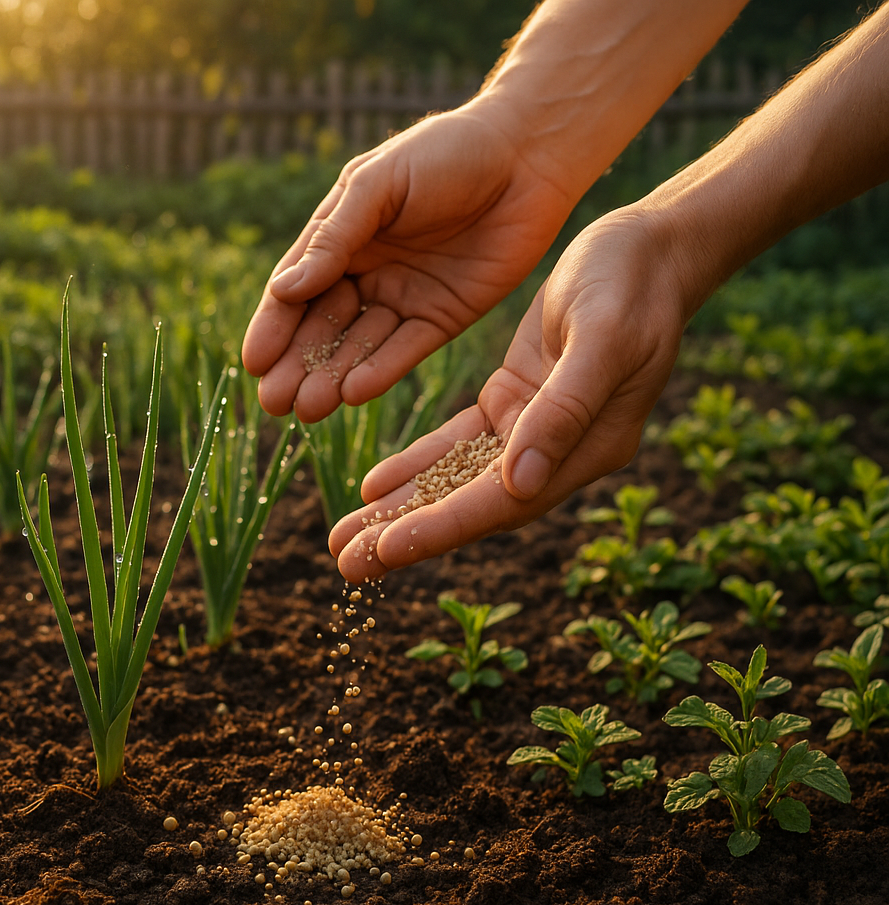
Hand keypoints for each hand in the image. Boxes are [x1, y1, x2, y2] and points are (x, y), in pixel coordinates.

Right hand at [242, 104, 577, 422]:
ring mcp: (403, 297)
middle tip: (274, 403)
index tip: (253, 363)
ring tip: (307, 409)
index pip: (295, 290)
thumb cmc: (447, 152)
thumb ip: (335, 237)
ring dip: (331, 376)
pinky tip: (354, 393)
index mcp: (341, 236)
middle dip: (297, 365)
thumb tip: (285, 289)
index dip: (273, 327)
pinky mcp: (443, 316)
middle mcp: (366, 272)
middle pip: (321, 327)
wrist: (528, 153)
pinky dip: (379, 371)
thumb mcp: (379, 184)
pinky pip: (405, 350)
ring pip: (358, 345)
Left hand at [326, 205, 688, 581]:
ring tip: (344, 539)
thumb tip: (520, 482)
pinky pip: (456, 444)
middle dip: (406, 536)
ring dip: (402, 510)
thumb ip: (564, 410)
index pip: (501, 504)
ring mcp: (535, 430)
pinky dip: (416, 465)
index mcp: (589, 448)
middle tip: (345, 566)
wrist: (651, 248)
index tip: (384, 550)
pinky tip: (373, 486)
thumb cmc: (633, 284)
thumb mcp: (603, 336)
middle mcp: (560, 453)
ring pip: (456, 481)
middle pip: (471, 508)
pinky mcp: (514, 401)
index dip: (440, 528)